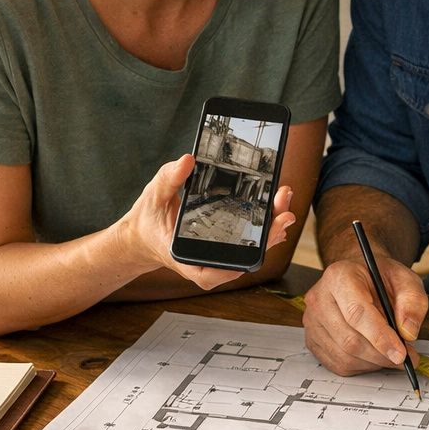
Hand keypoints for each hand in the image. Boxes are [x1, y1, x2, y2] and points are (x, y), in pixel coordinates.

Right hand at [119, 154, 296, 290]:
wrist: (143, 235)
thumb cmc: (149, 218)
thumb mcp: (155, 195)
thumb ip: (170, 178)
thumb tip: (188, 160)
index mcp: (187, 260)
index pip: (220, 269)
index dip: (247, 257)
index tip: (266, 238)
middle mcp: (205, 265)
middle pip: (244, 257)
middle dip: (269, 235)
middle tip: (285, 211)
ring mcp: (216, 260)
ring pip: (250, 252)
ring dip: (270, 229)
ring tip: (285, 205)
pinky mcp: (223, 250)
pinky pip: (247, 245)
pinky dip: (263, 229)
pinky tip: (276, 213)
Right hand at [303, 255, 427, 374]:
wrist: (359, 277)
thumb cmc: (379, 278)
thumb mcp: (405, 280)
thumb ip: (412, 302)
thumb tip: (408, 332)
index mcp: (340, 277)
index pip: (357, 313)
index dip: (380, 337)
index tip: (401, 353)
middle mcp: (320, 298)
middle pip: (350, 340)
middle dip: (382, 354)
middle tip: (406, 356)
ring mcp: (313, 321)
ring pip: (345, 356)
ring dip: (374, 362)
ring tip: (391, 352)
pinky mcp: (312, 340)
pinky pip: (338, 364)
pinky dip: (362, 365)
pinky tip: (374, 353)